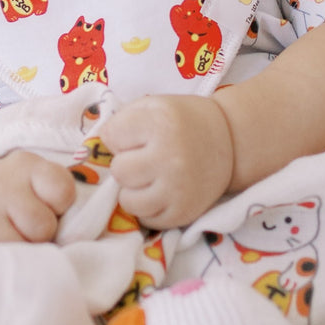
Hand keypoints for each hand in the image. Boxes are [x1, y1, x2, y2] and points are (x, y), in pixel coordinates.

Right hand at [0, 150, 76, 243]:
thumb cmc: (21, 193)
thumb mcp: (40, 182)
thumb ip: (60, 199)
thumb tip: (72, 237)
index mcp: (28, 165)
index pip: (63, 192)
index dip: (62, 207)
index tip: (53, 206)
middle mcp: (2, 182)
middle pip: (43, 227)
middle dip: (44, 233)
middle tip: (31, 226)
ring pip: (21, 246)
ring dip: (24, 248)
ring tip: (16, 235)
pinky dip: (4, 256)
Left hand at [100, 95, 233, 229]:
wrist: (230, 140)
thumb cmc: (182, 120)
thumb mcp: (154, 106)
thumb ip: (121, 121)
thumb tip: (94, 149)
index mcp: (161, 123)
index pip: (111, 137)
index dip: (120, 136)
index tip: (137, 136)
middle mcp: (170, 157)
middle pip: (119, 171)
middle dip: (127, 164)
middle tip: (144, 158)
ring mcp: (178, 188)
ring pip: (128, 201)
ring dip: (134, 190)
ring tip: (151, 177)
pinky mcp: (184, 212)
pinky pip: (146, 219)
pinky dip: (149, 207)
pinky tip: (161, 191)